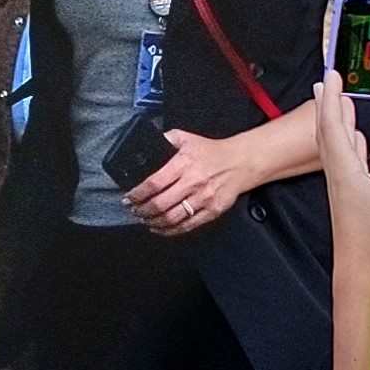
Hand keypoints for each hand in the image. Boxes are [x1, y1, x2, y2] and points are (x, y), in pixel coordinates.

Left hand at [124, 127, 255, 236]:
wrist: (241, 162)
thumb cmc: (212, 151)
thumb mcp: (188, 138)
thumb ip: (168, 138)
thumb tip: (150, 140)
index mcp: (183, 164)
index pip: (154, 183)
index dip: (137, 194)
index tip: (128, 198)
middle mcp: (193, 183)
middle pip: (160, 204)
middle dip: (142, 210)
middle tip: (134, 211)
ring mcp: (203, 199)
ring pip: (172, 218)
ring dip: (154, 222)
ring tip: (145, 220)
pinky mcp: (213, 211)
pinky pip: (188, 225)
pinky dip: (171, 230)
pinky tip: (161, 228)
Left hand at [315, 75, 369, 282]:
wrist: (358, 278)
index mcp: (346, 174)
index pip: (334, 127)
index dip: (332, 100)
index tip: (330, 76)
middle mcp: (341, 178)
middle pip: (330, 134)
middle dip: (329, 106)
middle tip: (327, 82)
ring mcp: (345, 190)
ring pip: (338, 148)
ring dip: (338, 124)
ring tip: (341, 106)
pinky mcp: (352, 201)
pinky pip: (349, 164)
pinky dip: (351, 147)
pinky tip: (357, 145)